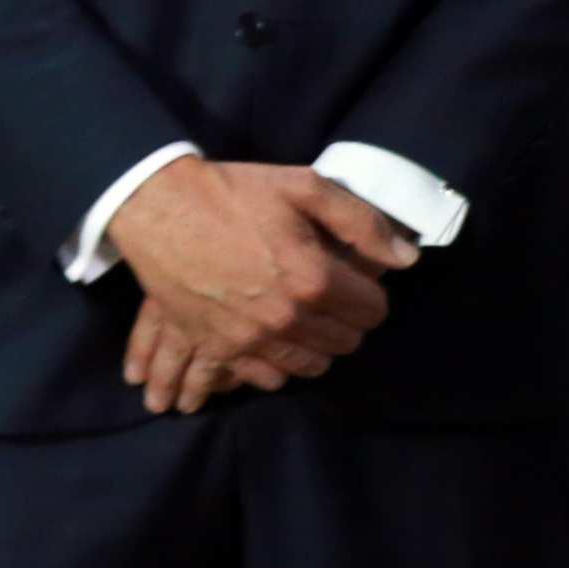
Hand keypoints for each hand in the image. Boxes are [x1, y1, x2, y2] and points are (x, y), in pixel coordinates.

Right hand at [106, 157, 417, 391]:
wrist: (161, 209)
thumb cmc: (236, 193)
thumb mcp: (306, 188)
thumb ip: (363, 223)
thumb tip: (407, 258)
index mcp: (314, 278)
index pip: (373, 310)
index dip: (373, 295)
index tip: (361, 282)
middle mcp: (287, 318)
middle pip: (345, 342)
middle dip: (349, 321)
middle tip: (337, 299)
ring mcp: (251, 339)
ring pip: (310, 367)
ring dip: (319, 347)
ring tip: (311, 321)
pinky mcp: (219, 348)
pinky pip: (266, 379)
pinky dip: (280, 367)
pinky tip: (279, 343)